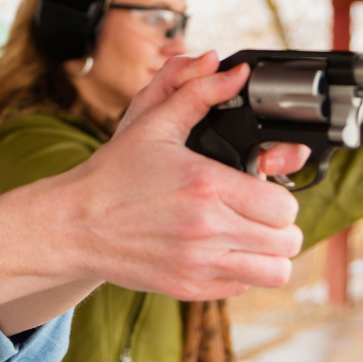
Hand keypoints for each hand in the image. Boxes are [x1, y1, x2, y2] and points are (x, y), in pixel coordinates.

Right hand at [52, 52, 303, 300]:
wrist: (75, 224)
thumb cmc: (113, 174)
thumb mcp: (153, 125)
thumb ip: (198, 94)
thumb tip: (234, 73)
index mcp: (207, 185)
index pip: (284, 206)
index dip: (281, 197)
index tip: (264, 190)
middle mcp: (208, 229)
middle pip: (287, 241)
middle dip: (280, 225)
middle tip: (260, 212)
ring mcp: (199, 264)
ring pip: (276, 272)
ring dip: (270, 254)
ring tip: (250, 236)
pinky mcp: (189, 287)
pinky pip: (244, 287)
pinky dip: (241, 271)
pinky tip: (220, 250)